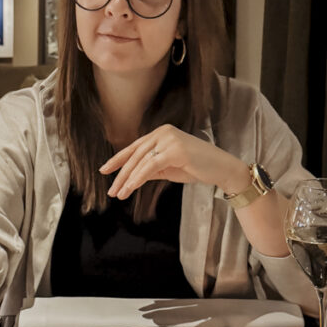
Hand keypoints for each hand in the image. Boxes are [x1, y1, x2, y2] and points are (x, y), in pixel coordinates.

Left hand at [100, 124, 248, 199]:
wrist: (222, 169)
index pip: (134, 147)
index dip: (118, 159)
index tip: (104, 170)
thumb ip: (150, 169)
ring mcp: (169, 139)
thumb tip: (130, 177)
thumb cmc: (197, 168)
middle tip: (110, 190)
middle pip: (135, 154)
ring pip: (140, 161)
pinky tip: (130, 188)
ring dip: (127, 179)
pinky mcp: (174, 149)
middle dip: (120, 173)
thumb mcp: (167, 168)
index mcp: (160, 133)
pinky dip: (138, 178)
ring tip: (118, 194)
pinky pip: (150, 166)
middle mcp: (163, 132)